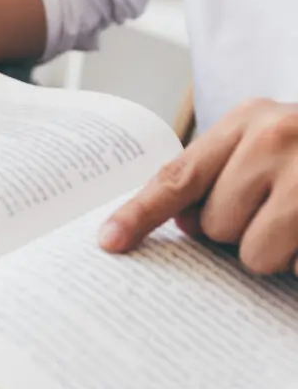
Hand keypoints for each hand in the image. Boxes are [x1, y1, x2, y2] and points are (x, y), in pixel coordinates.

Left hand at [100, 98, 297, 274]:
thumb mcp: (267, 144)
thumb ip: (218, 172)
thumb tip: (181, 222)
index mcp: (246, 120)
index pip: (177, 177)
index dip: (140, 213)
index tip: (109, 240)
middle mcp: (273, 139)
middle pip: (212, 224)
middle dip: (238, 230)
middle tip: (279, 208)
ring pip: (253, 254)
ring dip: (276, 253)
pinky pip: (295, 269)